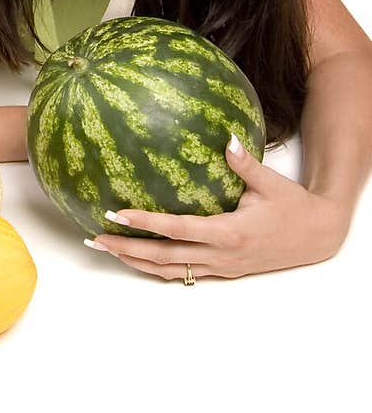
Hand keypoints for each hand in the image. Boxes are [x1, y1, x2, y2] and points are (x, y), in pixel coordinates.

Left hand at [87, 136, 350, 280]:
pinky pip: (183, 274)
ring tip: (106, 250)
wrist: (317, 236)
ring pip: (170, 271)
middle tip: (95, 239)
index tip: (117, 214)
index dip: (145, 223)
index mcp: (229, 232)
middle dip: (127, 250)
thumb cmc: (292, 207)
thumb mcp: (269, 183)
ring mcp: (221, 267)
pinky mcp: (224, 271)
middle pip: (164, 258)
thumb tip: (225, 138)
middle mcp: (221, 255)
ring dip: (136, 263)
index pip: (177, 230)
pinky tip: (137, 260)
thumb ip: (244, 163)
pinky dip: (157, 269)